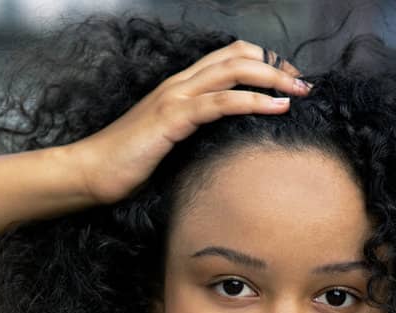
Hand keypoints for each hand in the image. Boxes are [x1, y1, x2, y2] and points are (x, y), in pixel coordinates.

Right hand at [67, 40, 310, 205]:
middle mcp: (179, 85)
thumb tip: (226, 145)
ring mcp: (175, 99)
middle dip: (277, 66)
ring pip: (234, 71)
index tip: (289, 83)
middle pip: (238, 56)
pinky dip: (253, 101)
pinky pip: (220, 103)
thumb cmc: (127, 164)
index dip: (264, 63)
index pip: (230, 58)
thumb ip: (194, 135)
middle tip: (304, 84)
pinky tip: (277, 108)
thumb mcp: (168, 144)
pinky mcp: (172, 119)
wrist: (91, 173)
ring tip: (300, 91)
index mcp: (179, 88)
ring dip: (274, 78)